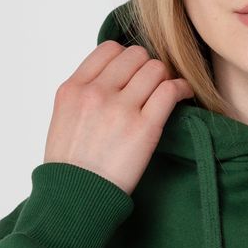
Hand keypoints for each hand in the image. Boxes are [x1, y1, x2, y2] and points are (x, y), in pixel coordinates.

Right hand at [43, 41, 194, 194]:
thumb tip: (113, 76)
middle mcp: (96, 93)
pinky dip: (182, 88)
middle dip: (147, 68)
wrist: (76, 197)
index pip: (109, 50)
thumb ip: (85, 93)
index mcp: (73, 88)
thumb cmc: (71, 165)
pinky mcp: (145, 128)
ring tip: (166, 93)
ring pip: (156, 69)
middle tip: (151, 87)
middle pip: (136, 55)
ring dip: (164, 78)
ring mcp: (120, 109)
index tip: (133, 74)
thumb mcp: (64, 118)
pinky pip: (171, 90)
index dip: (127, 59)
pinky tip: (182, 95)